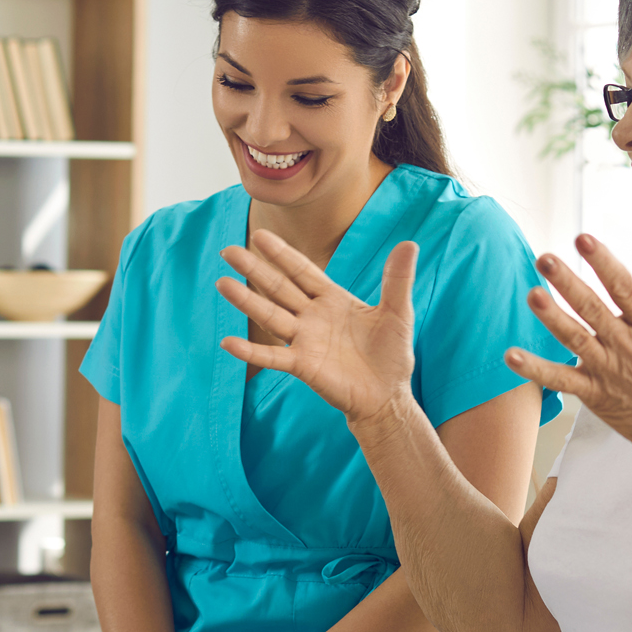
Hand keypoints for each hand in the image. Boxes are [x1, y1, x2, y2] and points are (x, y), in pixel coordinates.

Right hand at [216, 229, 417, 421]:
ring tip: (222, 284)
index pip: (302, 271)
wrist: (387, 396)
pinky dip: (251, 351)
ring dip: (247, 301)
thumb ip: (397, 280)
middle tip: (228, 251)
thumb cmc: (391, 355)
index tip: (260, 235)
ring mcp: (304, 341)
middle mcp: (312, 316)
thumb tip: (409, 244)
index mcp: (332, 299)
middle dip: (254, 269)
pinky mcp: (302, 366)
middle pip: (278, 288)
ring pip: (271, 316)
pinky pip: (272, 357)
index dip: (282, 254)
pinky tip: (228, 343)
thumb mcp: (398, 312)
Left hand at [504, 234, 631, 457]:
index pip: (625, 288)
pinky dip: (536, 370)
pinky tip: (511, 355)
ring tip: (531, 294)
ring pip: (575, 339)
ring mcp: (609, 372)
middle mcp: (628, 347)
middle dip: (568, 282)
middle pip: (592, 309)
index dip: (603, 263)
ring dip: (550, 317)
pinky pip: (562, 380)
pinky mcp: (596, 396)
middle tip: (544, 258)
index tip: (583, 239)